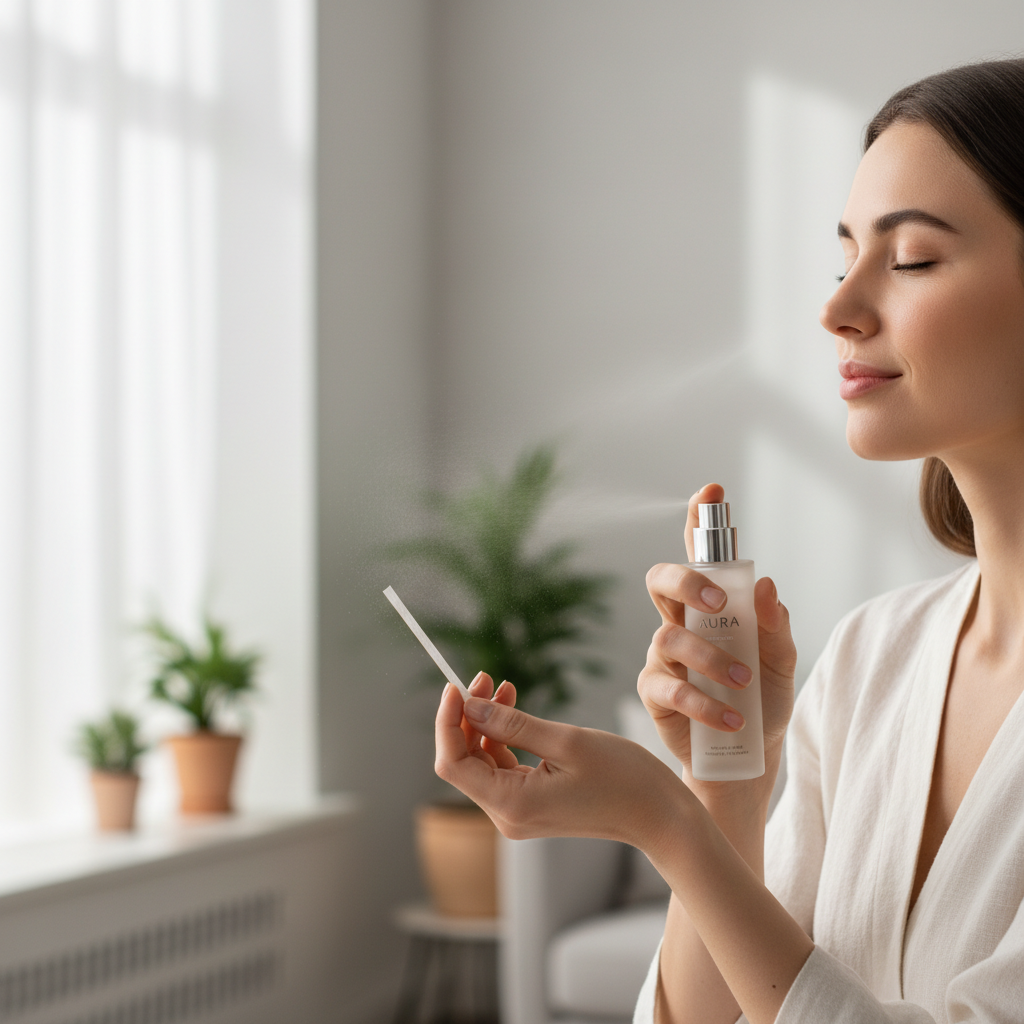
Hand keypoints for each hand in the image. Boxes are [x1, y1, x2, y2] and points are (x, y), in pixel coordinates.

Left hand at [434, 672, 685, 846]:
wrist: (658, 815)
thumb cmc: (622, 778)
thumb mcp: (566, 741)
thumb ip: (512, 724)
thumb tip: (469, 706)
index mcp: (511, 804)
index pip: (452, 764)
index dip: (446, 723)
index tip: (454, 686)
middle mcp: (507, 816)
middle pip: (464, 762)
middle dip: (467, 717)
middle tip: (484, 676)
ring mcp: (518, 813)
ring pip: (482, 762)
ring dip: (486, 722)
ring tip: (501, 686)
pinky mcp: (531, 805)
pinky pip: (503, 767)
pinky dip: (503, 736)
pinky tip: (512, 707)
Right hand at [638, 483, 796, 796]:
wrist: (749, 757)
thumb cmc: (764, 700)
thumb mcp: (782, 663)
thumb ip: (774, 627)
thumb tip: (764, 586)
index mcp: (712, 603)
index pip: (700, 552)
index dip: (699, 517)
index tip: (712, 490)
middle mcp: (681, 620)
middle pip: (662, 579)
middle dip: (685, 580)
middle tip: (717, 601)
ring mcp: (664, 656)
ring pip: (668, 636)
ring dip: (709, 657)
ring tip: (744, 684)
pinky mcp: (655, 692)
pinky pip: (668, 687)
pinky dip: (702, 701)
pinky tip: (730, 718)